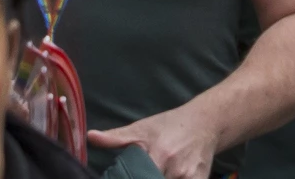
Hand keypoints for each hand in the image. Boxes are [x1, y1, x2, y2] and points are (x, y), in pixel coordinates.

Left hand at [88, 102, 218, 178]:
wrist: (205, 122)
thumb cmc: (169, 125)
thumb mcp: (142, 128)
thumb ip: (116, 137)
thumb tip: (90, 137)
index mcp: (158, 154)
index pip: (138, 178)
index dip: (132, 178)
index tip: (129, 177)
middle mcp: (175, 167)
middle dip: (145, 178)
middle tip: (140, 174)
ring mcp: (189, 176)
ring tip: (156, 174)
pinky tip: (168, 177)